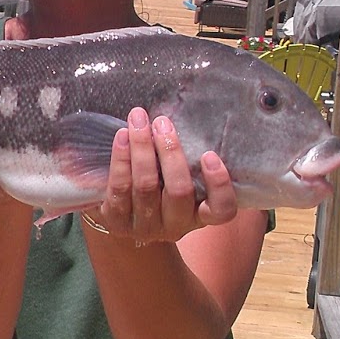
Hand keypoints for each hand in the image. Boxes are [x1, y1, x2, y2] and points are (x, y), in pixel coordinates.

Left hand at [84, 108, 237, 242]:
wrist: (123, 215)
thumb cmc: (160, 185)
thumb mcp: (179, 178)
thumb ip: (188, 158)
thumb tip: (185, 111)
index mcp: (200, 215)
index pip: (222, 209)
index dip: (219, 184)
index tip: (210, 154)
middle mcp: (176, 226)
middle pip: (178, 190)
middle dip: (170, 152)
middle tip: (162, 122)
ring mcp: (145, 227)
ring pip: (146, 186)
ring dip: (142, 147)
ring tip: (138, 119)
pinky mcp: (117, 222)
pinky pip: (119, 188)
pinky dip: (121, 159)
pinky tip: (122, 136)